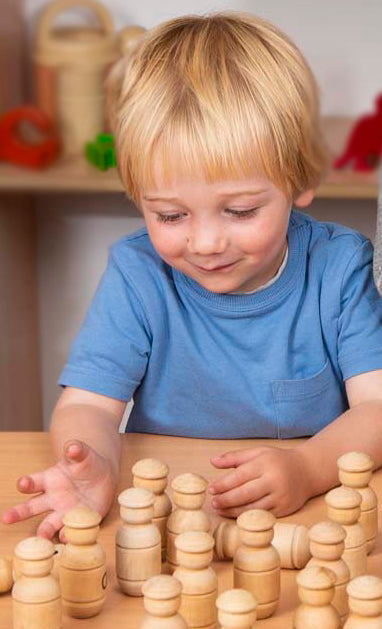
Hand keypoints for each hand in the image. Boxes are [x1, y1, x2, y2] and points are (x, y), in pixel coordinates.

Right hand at [2, 440, 116, 540]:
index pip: (33, 482)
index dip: (26, 483)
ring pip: (49, 523)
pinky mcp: (79, 520)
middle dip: (19, 512)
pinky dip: (67, 533)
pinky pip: (70, 528)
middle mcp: (52, 498)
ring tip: (41, 536)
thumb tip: (71, 447)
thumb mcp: (83, 454)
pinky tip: (65, 537)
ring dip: (44, 531)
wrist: (104, 476)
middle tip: (7, 518)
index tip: (22, 484)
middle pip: (32, 507)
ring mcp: (64, 511)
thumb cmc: (87, 463)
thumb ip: (77, 450)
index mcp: (49, 479)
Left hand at [208, 445, 311, 517]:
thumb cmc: (277, 460)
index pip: (240, 476)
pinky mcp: (285, 509)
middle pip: (245, 493)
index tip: (211, 489)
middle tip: (213, 503)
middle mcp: (274, 480)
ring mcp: (280, 496)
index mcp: (265, 463)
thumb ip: (234, 457)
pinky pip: (263, 515)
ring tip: (220, 510)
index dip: (223, 484)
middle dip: (226, 499)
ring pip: (253, 507)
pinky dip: (247, 517)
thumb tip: (212, 461)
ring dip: (234, 511)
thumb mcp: (257, 453)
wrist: (307, 471)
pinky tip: (236, 515)